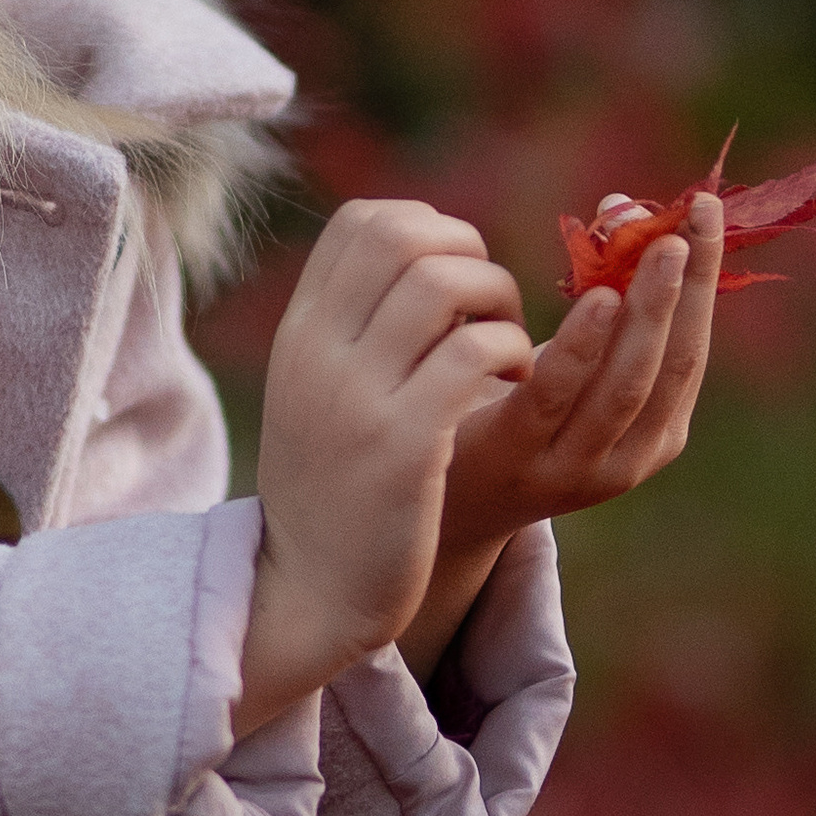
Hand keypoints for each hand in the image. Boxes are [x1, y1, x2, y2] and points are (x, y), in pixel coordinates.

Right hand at [237, 201, 536, 735]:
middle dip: (471, 254)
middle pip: (405, 237)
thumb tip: (415, 258)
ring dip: (499, 302)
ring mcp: (358, 395)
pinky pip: (474, 353)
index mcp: (300, 333)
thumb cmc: (329, 492)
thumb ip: (347, 329)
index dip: (429, 228)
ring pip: (445, 283)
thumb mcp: (313, 394)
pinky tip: (515, 385)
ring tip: (509, 348)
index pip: (363, 222)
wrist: (306, 592)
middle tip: (493, 308)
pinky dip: (511, 352)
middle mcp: (319, 351)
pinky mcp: (404, 444)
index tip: (457, 278)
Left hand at [395, 193, 723, 679]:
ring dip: (650, 311)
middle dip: (686, 289)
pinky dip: (583, 347)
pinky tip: (599, 299)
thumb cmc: (514, 410)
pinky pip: (555, 395)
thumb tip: (622, 209)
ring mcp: (573, 467)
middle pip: (672, 365)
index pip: (693, 350)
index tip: (706, 209)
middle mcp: (627, 458)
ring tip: (659, 249)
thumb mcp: (572, 361)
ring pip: (627, 383)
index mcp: (655, 434)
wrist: (441, 500)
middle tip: (688, 222)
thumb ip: (604, 297)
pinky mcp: (515, 456)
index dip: (704, 281)